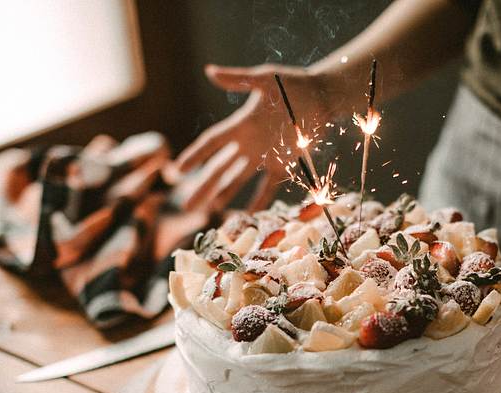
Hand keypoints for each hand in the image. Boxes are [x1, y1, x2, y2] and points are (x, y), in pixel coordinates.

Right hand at [168, 64, 326, 212]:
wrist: (322, 97)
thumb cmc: (294, 84)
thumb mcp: (266, 79)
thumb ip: (238, 79)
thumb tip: (209, 71)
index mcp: (241, 124)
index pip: (211, 143)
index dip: (194, 155)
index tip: (177, 170)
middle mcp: (249, 143)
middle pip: (220, 168)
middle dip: (204, 186)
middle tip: (188, 205)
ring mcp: (264, 156)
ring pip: (238, 179)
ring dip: (225, 194)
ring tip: (211, 209)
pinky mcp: (283, 164)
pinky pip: (268, 186)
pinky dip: (259, 200)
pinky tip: (249, 214)